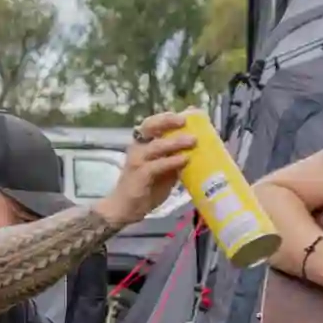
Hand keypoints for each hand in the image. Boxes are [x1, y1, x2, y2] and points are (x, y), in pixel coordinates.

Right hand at [97, 112, 195, 226]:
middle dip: (168, 122)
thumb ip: (174, 158)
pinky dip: (172, 161)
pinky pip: (157, 165)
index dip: (166, 118)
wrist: (126, 207)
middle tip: (186, 121)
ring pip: (156, 146)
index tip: (186, 114)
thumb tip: (197, 149)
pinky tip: (184, 160)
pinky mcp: (139, 175)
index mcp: (142, 144)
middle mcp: (137, 148)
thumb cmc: (146, 187)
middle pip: (150, 127)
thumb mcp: (164, 170)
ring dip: (175, 142)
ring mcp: (137, 161)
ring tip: (193, 140)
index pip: (151, 124)